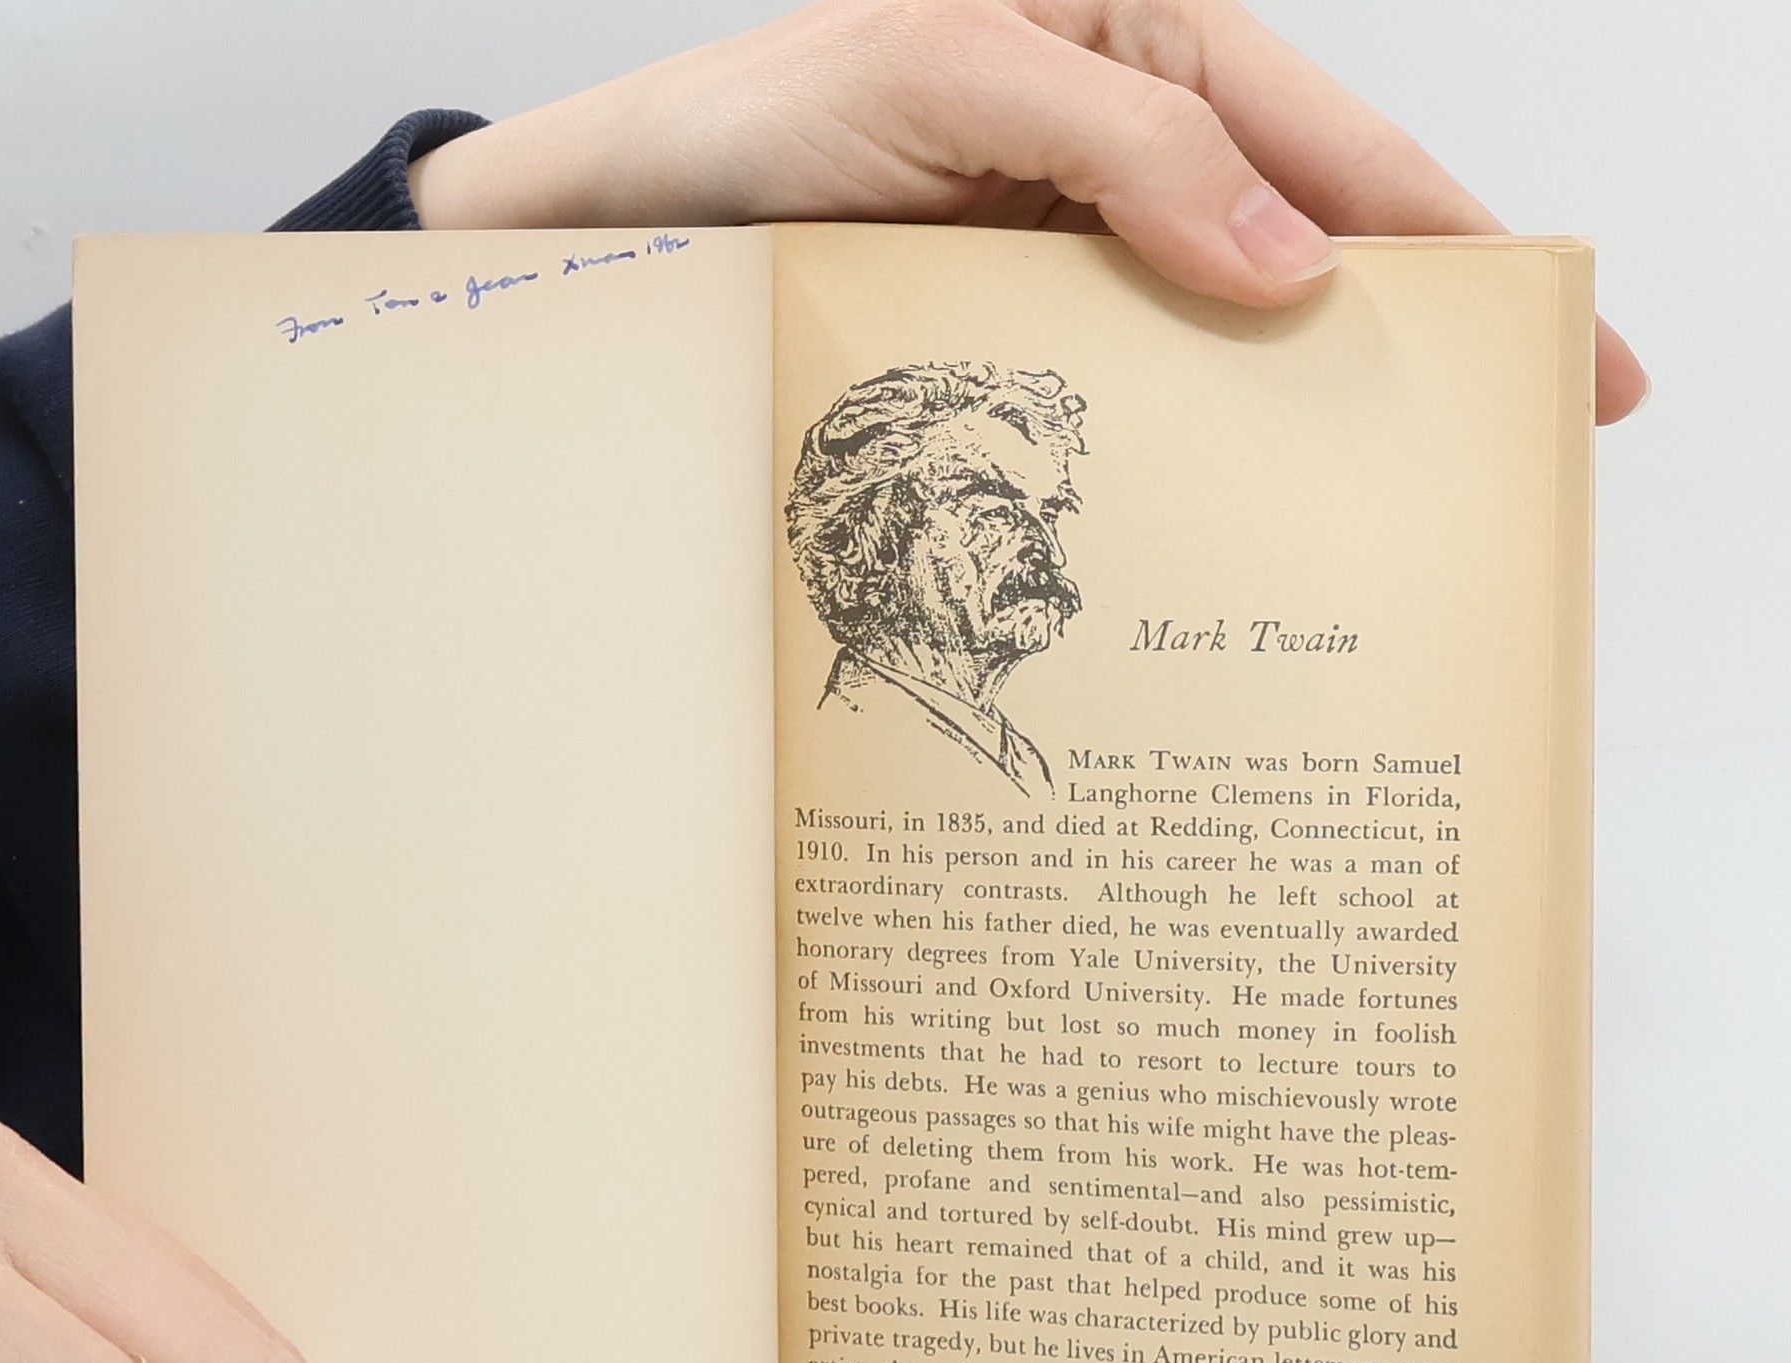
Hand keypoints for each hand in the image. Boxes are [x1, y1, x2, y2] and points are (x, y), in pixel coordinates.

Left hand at [411, 0, 1646, 422]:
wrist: (623, 230)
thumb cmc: (755, 120)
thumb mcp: (942, 78)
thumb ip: (1123, 146)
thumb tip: (1293, 257)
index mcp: (1127, 47)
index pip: (1323, 134)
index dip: (1446, 227)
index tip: (1552, 325)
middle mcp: (1118, 152)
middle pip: (1311, 235)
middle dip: (1418, 329)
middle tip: (1537, 431)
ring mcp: (1076, 258)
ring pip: (1234, 329)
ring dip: (1311, 406)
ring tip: (1402, 494)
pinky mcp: (1021, 347)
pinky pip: (1139, 393)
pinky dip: (1197, 446)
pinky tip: (1242, 502)